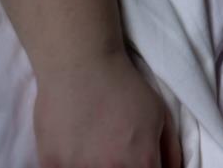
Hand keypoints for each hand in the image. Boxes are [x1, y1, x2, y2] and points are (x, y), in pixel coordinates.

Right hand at [33, 53, 181, 167]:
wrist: (81, 64)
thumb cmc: (125, 86)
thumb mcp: (160, 115)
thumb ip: (170, 151)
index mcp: (142, 162)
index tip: (142, 163)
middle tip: (118, 154)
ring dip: (99, 166)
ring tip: (98, 150)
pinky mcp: (51, 164)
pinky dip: (74, 166)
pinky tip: (79, 154)